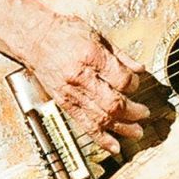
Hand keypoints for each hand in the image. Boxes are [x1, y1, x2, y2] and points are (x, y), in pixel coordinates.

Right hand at [21, 13, 150, 156]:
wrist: (34, 39)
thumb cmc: (64, 33)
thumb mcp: (96, 35)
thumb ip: (120, 55)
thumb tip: (139, 69)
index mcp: (91, 57)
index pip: (122, 80)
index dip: (135, 85)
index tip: (136, 83)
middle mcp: (80, 77)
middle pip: (113, 103)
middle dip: (133, 112)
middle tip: (144, 114)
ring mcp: (71, 93)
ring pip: (101, 118)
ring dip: (122, 128)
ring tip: (136, 132)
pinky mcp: (64, 103)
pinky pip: (84, 124)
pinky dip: (101, 137)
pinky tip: (113, 145)